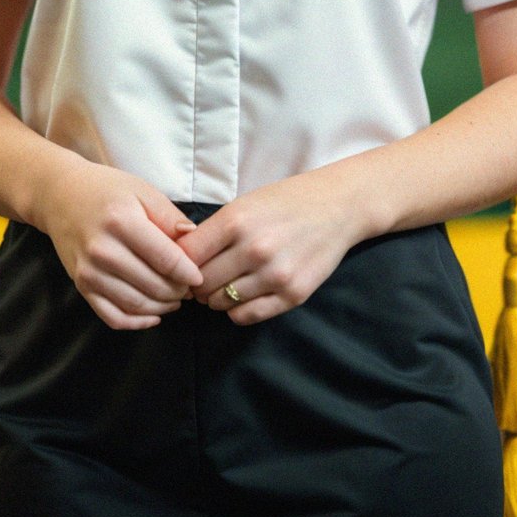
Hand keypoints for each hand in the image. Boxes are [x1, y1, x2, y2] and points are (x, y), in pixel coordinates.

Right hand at [35, 154, 203, 329]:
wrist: (59, 196)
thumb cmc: (105, 190)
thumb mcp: (141, 190)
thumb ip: (169, 215)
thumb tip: (194, 239)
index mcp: (121, 221)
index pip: (165, 259)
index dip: (188, 273)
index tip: (200, 277)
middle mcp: (102, 250)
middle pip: (153, 285)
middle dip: (178, 291)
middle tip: (190, 288)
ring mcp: (89, 272)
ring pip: (136, 304)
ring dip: (162, 308)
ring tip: (176, 299)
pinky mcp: (81, 286)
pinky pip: (112, 316)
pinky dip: (136, 322)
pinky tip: (153, 316)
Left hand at [173, 167, 363, 325]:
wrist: (337, 207)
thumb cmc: (285, 201)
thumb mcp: (244, 203)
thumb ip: (213, 231)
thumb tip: (178, 257)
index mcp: (236, 221)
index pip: (186, 256)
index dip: (178, 263)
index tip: (182, 265)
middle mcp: (254, 249)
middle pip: (201, 283)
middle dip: (196, 284)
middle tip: (201, 279)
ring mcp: (275, 275)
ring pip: (221, 302)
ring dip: (216, 297)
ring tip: (224, 284)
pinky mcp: (293, 295)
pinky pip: (247, 316)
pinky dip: (237, 310)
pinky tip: (242, 295)